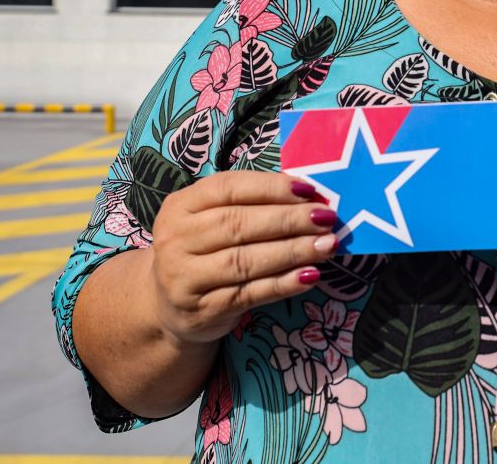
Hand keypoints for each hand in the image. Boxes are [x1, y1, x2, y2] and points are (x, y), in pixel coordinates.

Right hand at [148, 170, 339, 344]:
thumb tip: (309, 194)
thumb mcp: (213, 219)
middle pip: (238, 224)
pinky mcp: (201, 310)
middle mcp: (176, 240)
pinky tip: (310, 275)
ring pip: (245, 261)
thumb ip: (252, 204)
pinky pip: (249, 294)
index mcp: (181, 206)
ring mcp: (184, 278)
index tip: (309, 190)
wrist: (170, 306)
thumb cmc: (205, 250)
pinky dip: (283, 284)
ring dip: (292, 251)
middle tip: (326, 218)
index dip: (271, 187)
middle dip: (288, 220)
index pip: (228, 188)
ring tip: (326, 245)